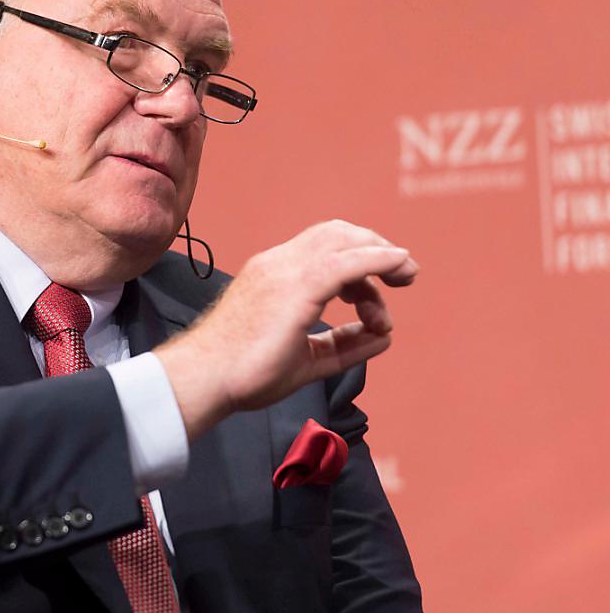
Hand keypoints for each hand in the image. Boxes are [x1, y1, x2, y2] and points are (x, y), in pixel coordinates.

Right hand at [154, 220, 417, 440]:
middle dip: (375, 248)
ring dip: (383, 254)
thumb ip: (343, 345)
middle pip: (338, 233)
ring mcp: (285, 271)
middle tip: (403, 276)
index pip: (322, 248)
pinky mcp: (297, 287)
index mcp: (272, 274)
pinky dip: (380, 260)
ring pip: (345, 240)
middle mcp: (278, 264)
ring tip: (406, 277)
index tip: (372, 299)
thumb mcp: (304, 358)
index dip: (357, 263)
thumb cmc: (243, 374)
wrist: (206, 378)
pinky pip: (348, 262)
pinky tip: (400, 267)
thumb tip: (383, 337)